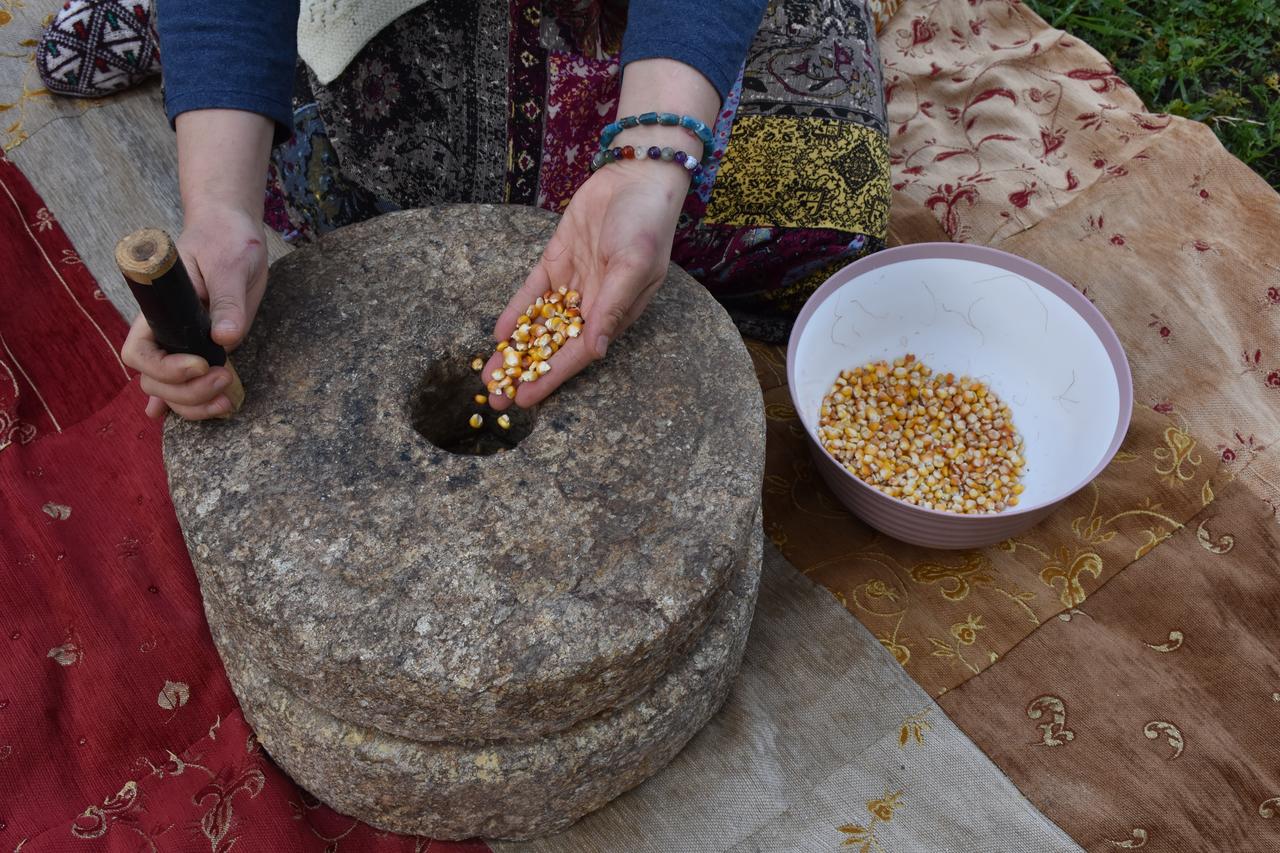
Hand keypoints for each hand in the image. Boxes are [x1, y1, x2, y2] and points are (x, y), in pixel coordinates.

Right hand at [121, 108, 273, 419]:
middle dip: (185, 391)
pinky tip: (201, 415)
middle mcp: (165, 331)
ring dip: (194, 404)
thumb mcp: (230, 264)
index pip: (140, 352)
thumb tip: (226, 339)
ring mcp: (183, 342)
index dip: (166, 368)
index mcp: (158, 310)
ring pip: (170, 390)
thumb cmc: (225, 240)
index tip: (203, 363)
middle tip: (224, 379)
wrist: (231, 231)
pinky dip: (190, 404)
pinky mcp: (204, 348)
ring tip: (226, 401)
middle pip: (154, 379)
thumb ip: (228, 301)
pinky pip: (188, 384)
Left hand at [488, 159, 686, 409]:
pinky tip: (498, 334)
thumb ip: (612, 309)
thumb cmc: (647, 224)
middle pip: (552, 346)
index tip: (524, 399)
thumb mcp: (633, 266)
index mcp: (614, 313)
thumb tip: (596, 353)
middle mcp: (592, 304)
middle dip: (524, 372)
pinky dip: (516, 313)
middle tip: (495, 396)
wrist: (636, 176)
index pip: (577, 354)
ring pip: (538, 325)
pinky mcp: (556, 261)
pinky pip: (532, 294)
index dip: (550, 377)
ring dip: (515, 349)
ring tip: (488, 375)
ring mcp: (573, 283)